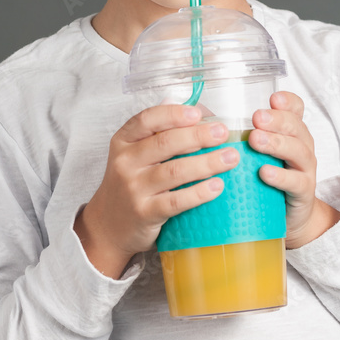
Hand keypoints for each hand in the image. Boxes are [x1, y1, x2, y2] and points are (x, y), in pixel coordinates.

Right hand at [74, 101, 239, 276]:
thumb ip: (161, 133)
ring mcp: (134, 189)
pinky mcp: (145, 213)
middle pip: (165, 143)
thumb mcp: (135, 154)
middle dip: (198, 135)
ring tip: (230, 158)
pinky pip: (176, 201)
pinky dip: (199, 192)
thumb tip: (203, 115)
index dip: (174, 114)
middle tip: (222, 133)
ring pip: (175, 171)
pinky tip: (217, 186)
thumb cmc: (132, 183)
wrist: (109, 226)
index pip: (147, 119)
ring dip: (207, 163)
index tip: (197, 113)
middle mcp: (125, 162)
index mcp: (124, 141)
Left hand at [248, 90, 339, 248]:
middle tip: (256, 118)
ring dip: (276, 143)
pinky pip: (295, 182)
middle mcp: (302, 146)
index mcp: (291, 132)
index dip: (287, 101)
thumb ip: (240, 134)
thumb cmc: (267, 179)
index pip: (296, 108)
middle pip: (296, 126)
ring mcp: (305, 169)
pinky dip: (280, 176)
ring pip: (297, 151)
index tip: (272, 98)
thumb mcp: (257, 153)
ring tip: (255, 140)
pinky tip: (264, 173)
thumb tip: (201, 116)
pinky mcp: (303, 193)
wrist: (290, 216)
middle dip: (276, 120)